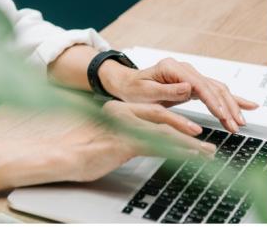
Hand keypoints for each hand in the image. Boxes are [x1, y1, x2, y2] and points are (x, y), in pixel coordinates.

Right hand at [63, 100, 215, 182]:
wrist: (59, 154)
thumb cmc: (74, 148)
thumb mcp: (101, 138)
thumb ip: (118, 134)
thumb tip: (131, 142)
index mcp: (115, 110)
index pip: (150, 111)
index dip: (173, 119)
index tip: (188, 129)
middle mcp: (121, 113)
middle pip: (161, 115)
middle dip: (185, 126)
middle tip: (204, 137)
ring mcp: (123, 127)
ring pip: (164, 130)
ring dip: (189, 142)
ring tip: (207, 151)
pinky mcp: (124, 142)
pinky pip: (158, 145)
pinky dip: (179, 150)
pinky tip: (191, 156)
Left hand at [100, 57, 259, 133]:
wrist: (127, 84)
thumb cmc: (133, 89)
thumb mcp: (145, 92)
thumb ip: (167, 90)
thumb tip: (188, 88)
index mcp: (171, 68)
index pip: (198, 84)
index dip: (212, 101)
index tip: (223, 115)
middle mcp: (183, 69)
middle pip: (212, 86)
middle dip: (227, 106)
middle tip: (236, 124)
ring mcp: (189, 75)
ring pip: (216, 89)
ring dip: (230, 106)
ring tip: (240, 122)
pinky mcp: (192, 84)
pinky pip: (214, 91)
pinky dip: (229, 99)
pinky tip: (246, 105)